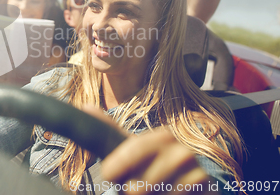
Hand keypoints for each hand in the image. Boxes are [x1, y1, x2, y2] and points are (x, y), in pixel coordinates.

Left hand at [83, 106, 212, 194]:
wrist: (187, 193)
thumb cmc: (152, 174)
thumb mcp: (130, 154)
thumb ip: (109, 133)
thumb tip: (86, 106)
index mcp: (162, 137)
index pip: (134, 148)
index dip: (118, 164)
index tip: (108, 174)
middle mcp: (181, 150)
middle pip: (143, 180)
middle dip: (133, 189)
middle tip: (133, 190)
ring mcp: (195, 171)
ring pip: (154, 192)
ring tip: (152, 194)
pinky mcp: (204, 186)